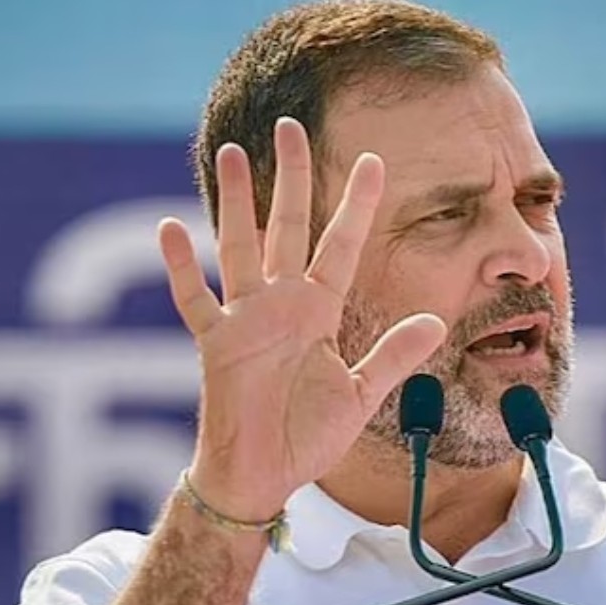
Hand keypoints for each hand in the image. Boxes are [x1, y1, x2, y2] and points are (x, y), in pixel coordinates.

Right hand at [158, 117, 445, 520]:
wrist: (264, 476)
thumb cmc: (308, 436)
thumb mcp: (361, 394)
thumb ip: (394, 356)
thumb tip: (435, 321)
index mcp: (319, 311)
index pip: (342, 246)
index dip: (357, 205)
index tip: (374, 162)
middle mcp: (282, 304)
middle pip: (287, 227)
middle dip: (291, 178)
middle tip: (291, 127)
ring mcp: (245, 319)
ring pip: (238, 246)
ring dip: (233, 201)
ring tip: (229, 152)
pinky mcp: (214, 344)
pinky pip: (194, 299)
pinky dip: (180, 268)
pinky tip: (169, 227)